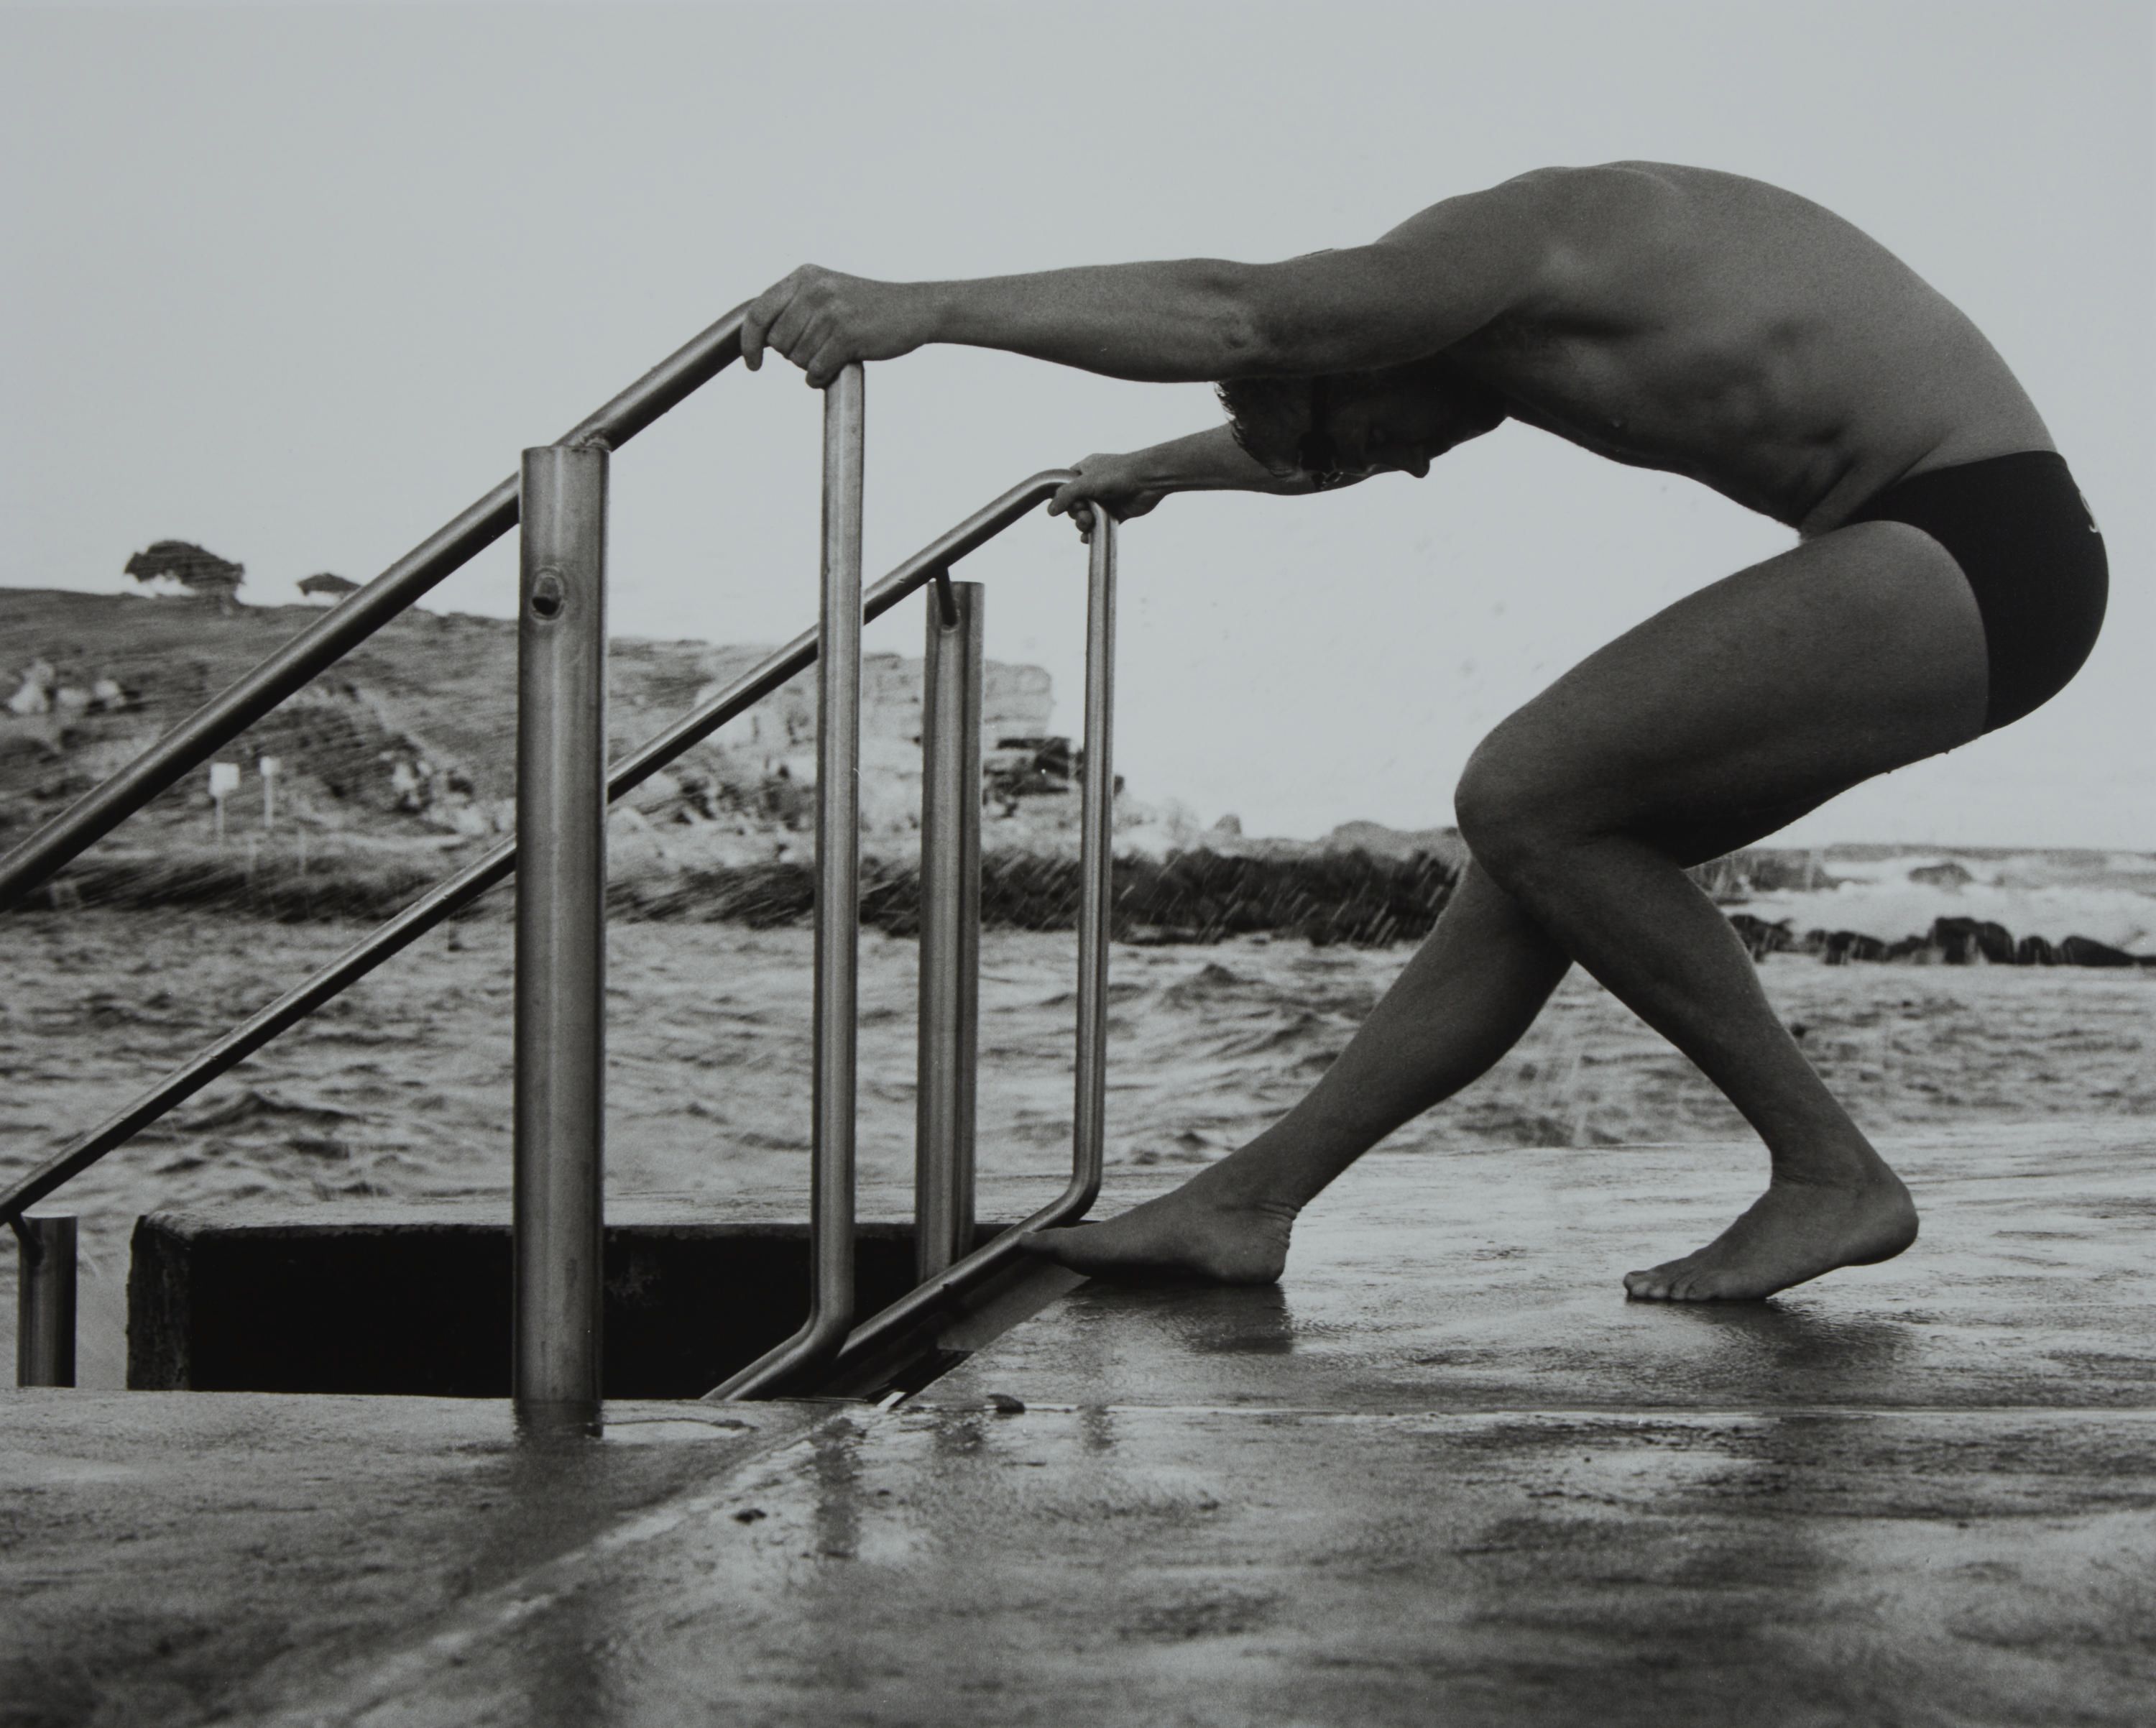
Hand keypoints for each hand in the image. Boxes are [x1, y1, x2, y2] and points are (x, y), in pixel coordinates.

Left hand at [740, 265, 931, 387]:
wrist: (915, 309)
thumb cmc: (869, 308)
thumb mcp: (827, 291)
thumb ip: (795, 305)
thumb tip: (759, 337)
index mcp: (804, 277)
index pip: (758, 312)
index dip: (749, 342)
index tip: (753, 364)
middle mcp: (813, 290)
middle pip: (777, 342)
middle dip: (793, 354)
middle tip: (819, 348)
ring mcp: (830, 312)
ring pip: (797, 359)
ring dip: (812, 365)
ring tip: (834, 352)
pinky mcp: (847, 334)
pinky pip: (817, 369)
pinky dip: (822, 377)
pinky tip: (836, 367)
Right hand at [1047, 452, 1168, 541]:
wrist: (1149, 479)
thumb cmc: (1118, 474)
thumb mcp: (1086, 482)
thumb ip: (1066, 496)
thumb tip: (1050, 511)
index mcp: (1085, 470)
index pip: (1066, 486)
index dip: (1064, 498)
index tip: (1067, 504)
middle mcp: (1094, 485)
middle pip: (1074, 505)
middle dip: (1076, 513)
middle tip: (1083, 513)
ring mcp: (1106, 499)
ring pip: (1086, 517)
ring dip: (1083, 523)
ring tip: (1088, 523)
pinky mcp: (1117, 513)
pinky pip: (1100, 525)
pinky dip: (1092, 532)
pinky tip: (1087, 538)